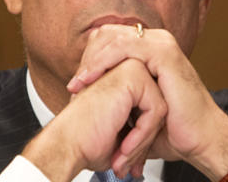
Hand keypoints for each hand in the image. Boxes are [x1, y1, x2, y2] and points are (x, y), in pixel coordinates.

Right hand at [22, 59, 166, 180]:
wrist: (66, 146)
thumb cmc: (87, 142)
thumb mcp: (122, 132)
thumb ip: (141, 122)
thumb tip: (162, 132)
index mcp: (121, 77)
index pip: (152, 108)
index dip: (141, 137)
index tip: (126, 158)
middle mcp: (126, 67)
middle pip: (157, 107)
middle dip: (144, 139)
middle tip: (125, 162)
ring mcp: (129, 67)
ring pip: (160, 109)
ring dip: (142, 140)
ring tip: (122, 157)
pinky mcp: (133, 75)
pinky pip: (156, 109)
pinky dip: (143, 135)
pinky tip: (124, 147)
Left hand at [67, 24, 227, 179]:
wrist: (200, 140)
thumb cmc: (172, 128)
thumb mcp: (136, 106)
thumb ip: (116, 94)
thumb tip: (85, 97)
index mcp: (149, 48)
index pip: (108, 39)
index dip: (89, 58)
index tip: (76, 85)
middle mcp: (156, 41)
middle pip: (107, 34)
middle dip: (87, 58)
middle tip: (75, 85)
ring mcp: (162, 43)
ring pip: (112, 38)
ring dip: (91, 61)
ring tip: (78, 84)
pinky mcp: (164, 52)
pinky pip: (124, 48)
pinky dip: (102, 63)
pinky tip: (90, 79)